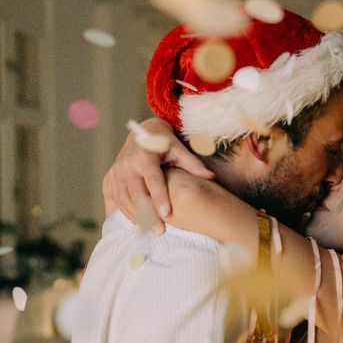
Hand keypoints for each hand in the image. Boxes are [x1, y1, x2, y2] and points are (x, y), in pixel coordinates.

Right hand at [103, 118, 214, 233]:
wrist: (143, 133)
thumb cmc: (164, 143)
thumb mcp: (179, 149)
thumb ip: (193, 164)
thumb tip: (211, 177)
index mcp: (144, 156)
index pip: (152, 180)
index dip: (159, 197)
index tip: (167, 213)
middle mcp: (126, 164)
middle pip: (136, 193)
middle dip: (147, 213)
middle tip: (160, 231)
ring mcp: (116, 172)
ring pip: (123, 199)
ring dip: (135, 216)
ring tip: (150, 230)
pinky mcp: (109, 178)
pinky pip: (114, 199)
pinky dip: (122, 213)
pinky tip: (133, 225)